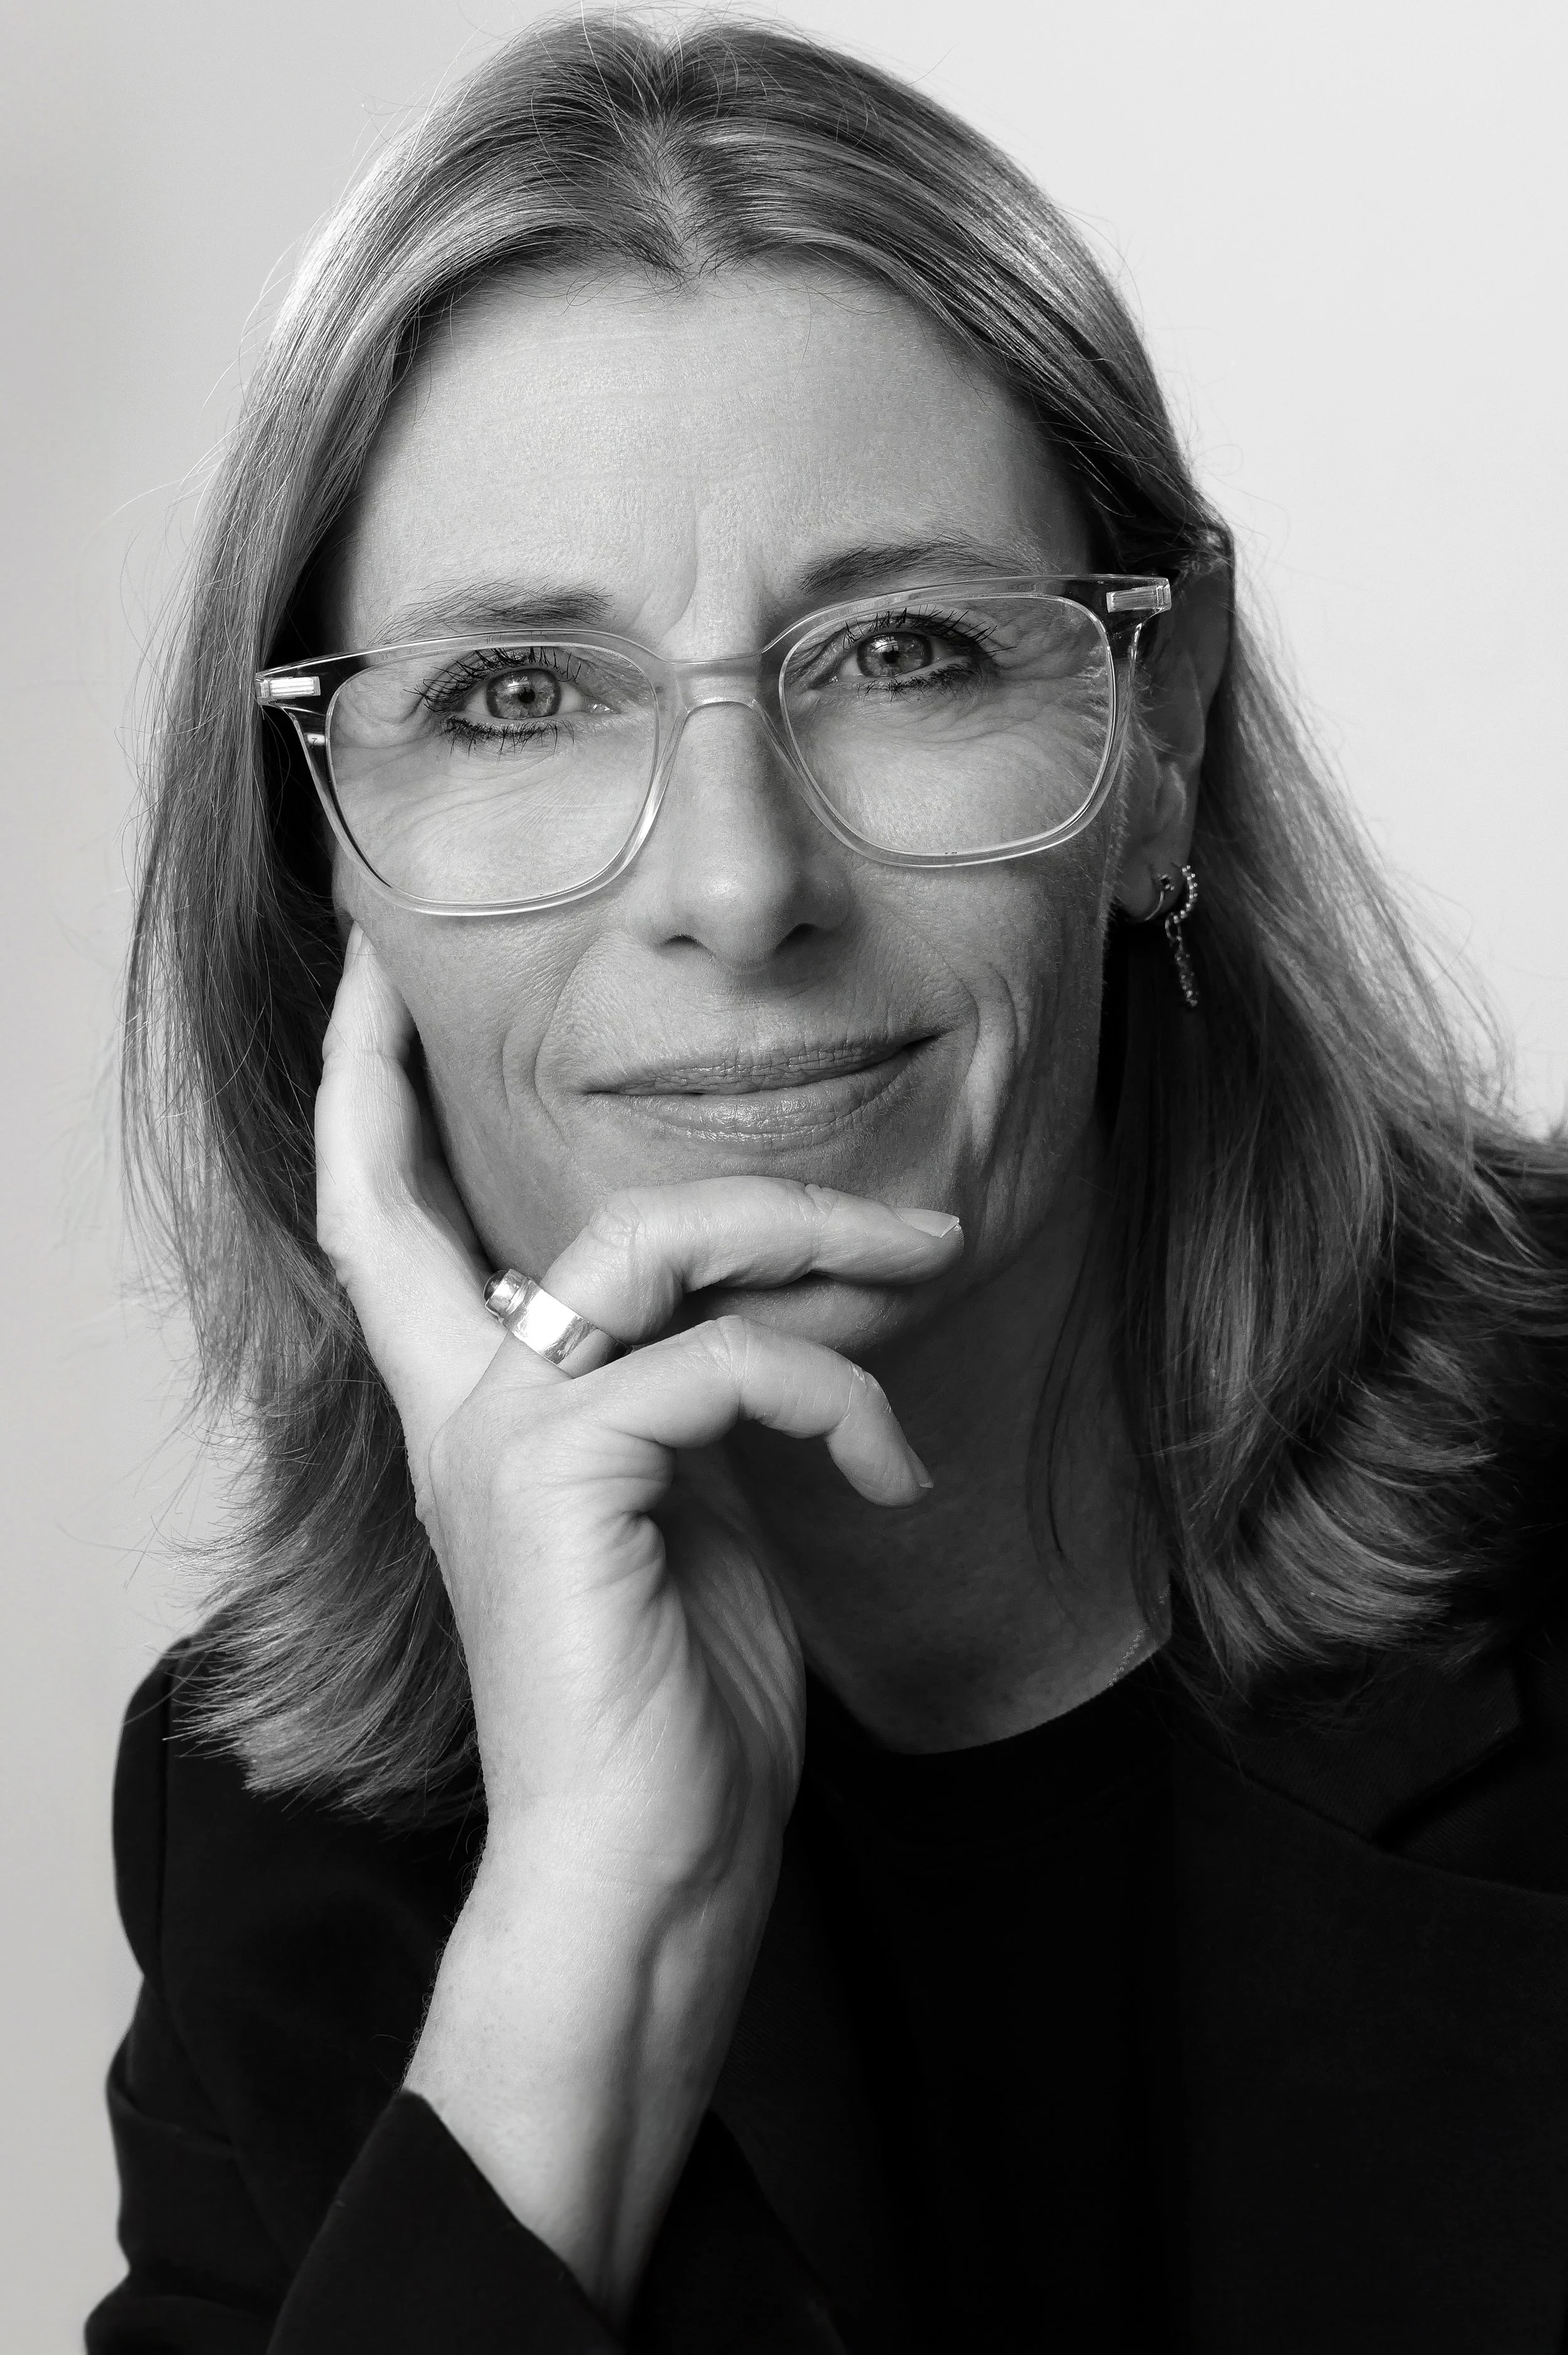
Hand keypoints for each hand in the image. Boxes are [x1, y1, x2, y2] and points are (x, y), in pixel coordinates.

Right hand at [313, 924, 961, 2313]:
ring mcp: (507, 1439)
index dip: (365, 1084)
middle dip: (753, 1184)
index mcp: (484, 1411)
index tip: (375, 975)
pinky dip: (835, 1396)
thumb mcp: (697, 1518)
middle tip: (915, 1215)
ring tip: (935, 1289)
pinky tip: (888, 1472)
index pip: (382, 1212)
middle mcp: (472, 1408)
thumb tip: (782, 1320)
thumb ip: (696, 1404)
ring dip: (819, 1248)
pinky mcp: (565, 1478)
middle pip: (584, 1208)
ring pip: (658, 1246)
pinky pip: (726, 1363)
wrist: (647, 1868)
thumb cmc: (677, 1709)